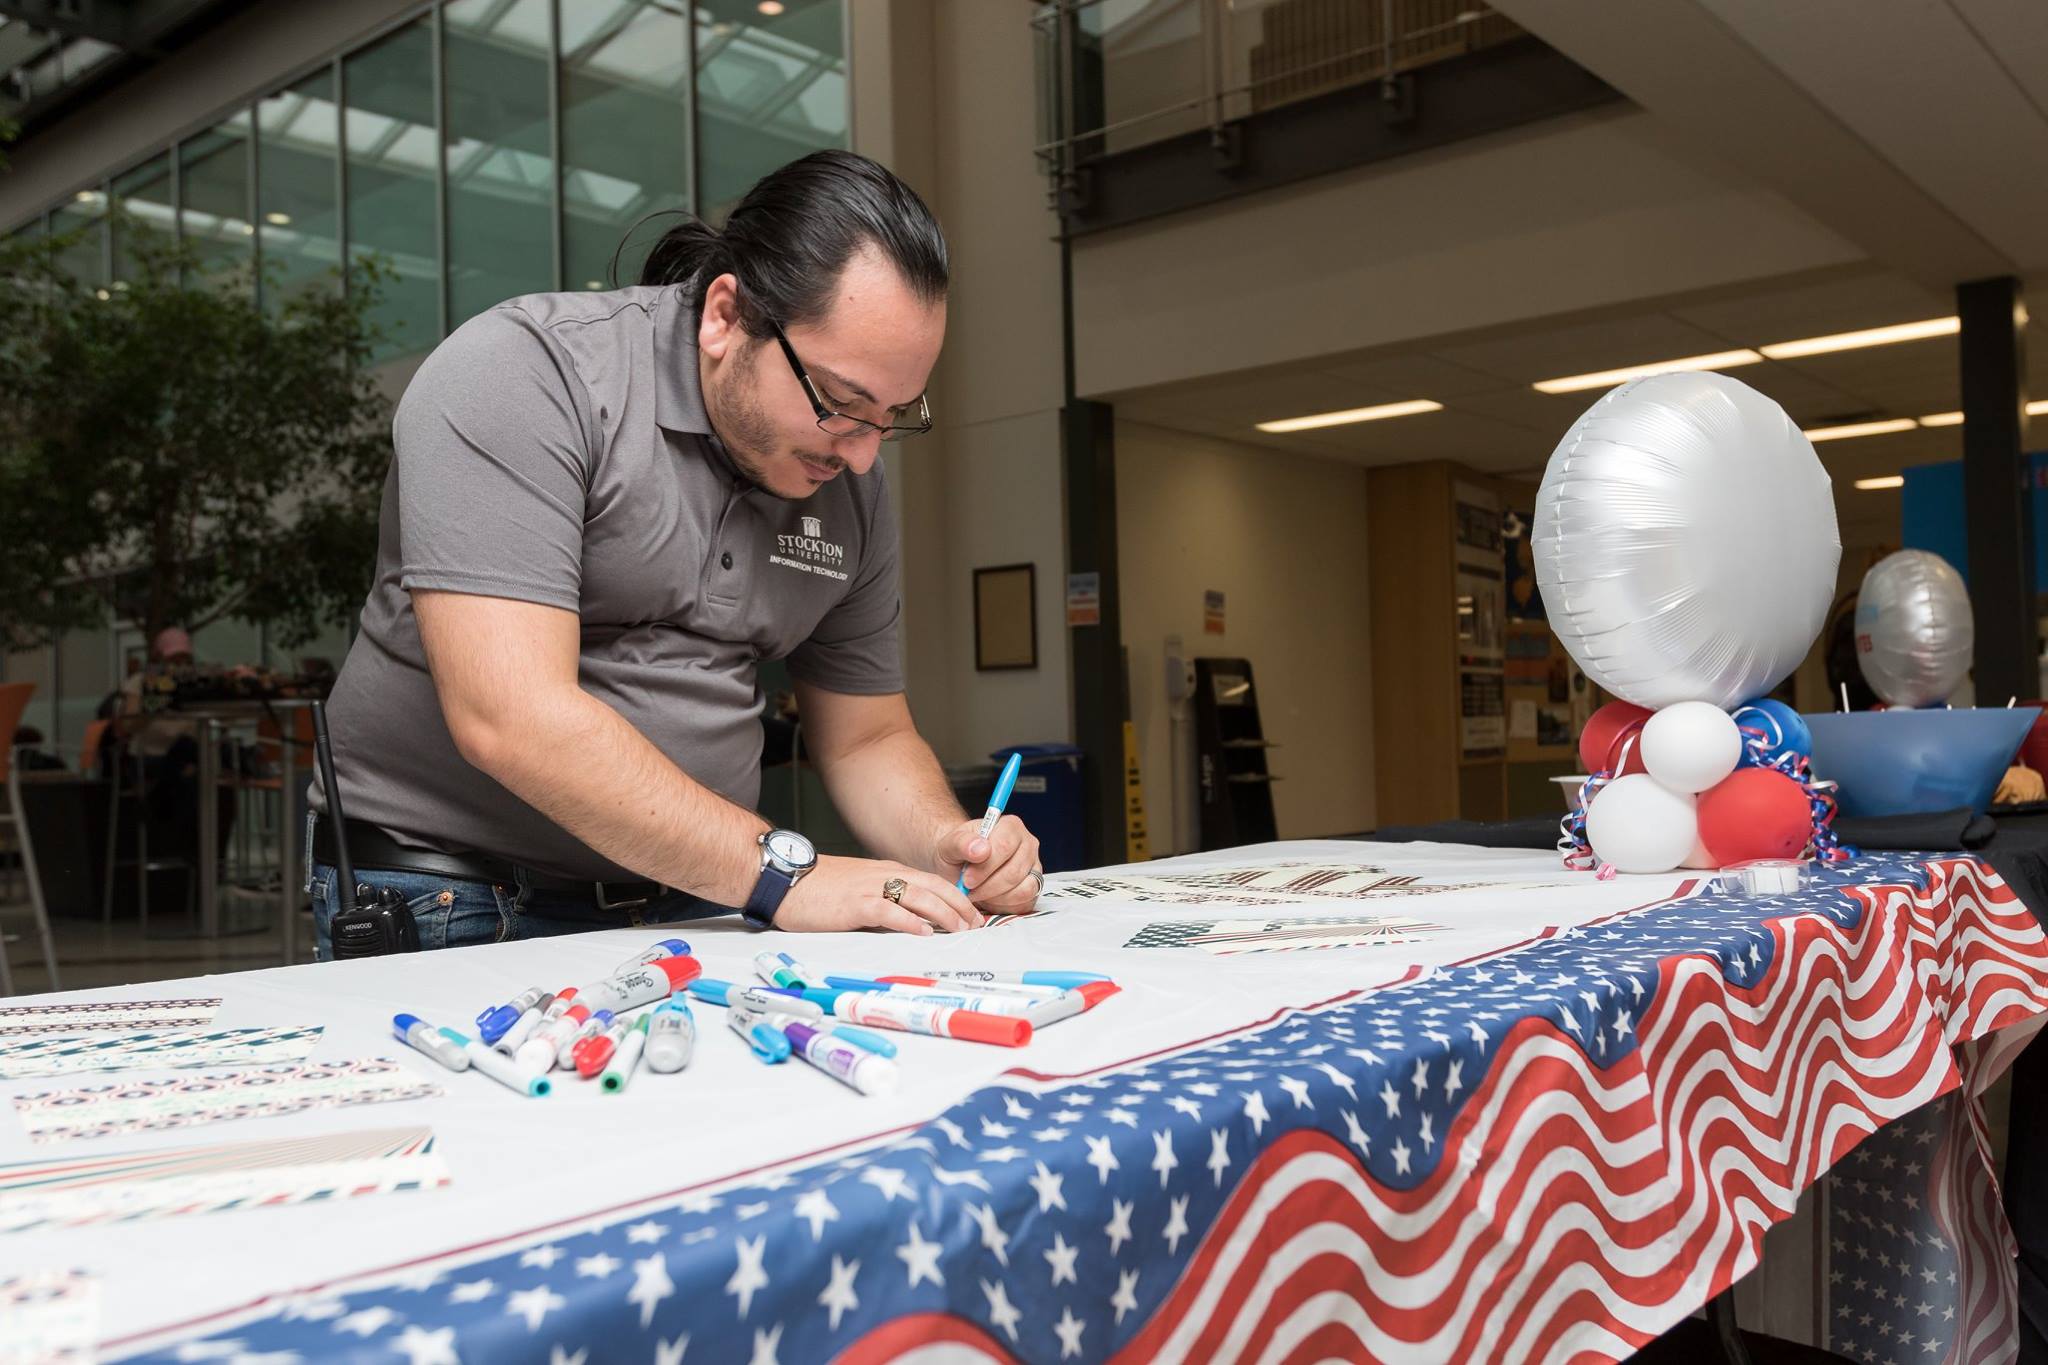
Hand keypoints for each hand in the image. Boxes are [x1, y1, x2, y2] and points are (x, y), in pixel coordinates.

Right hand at [773, 854, 983, 934]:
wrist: (786, 879)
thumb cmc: (819, 888)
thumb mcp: (860, 891)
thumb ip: (884, 903)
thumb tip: (908, 924)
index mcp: (887, 872)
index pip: (932, 882)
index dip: (957, 898)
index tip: (972, 915)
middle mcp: (884, 876)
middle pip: (934, 887)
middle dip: (959, 906)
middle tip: (977, 924)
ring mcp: (870, 888)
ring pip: (919, 897)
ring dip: (944, 914)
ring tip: (961, 929)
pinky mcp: (855, 904)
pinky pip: (889, 910)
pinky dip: (910, 921)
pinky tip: (924, 932)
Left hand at [935, 815, 1041, 911]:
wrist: (960, 869)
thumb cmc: (957, 855)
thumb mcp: (949, 845)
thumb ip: (961, 843)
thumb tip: (981, 848)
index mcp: (1010, 826)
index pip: (1004, 846)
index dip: (984, 868)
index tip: (966, 879)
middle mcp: (1027, 844)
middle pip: (1014, 872)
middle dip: (987, 887)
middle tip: (969, 889)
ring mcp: (1034, 867)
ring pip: (1023, 890)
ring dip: (996, 898)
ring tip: (979, 893)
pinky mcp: (1034, 887)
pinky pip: (1025, 902)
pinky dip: (1005, 906)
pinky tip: (989, 899)